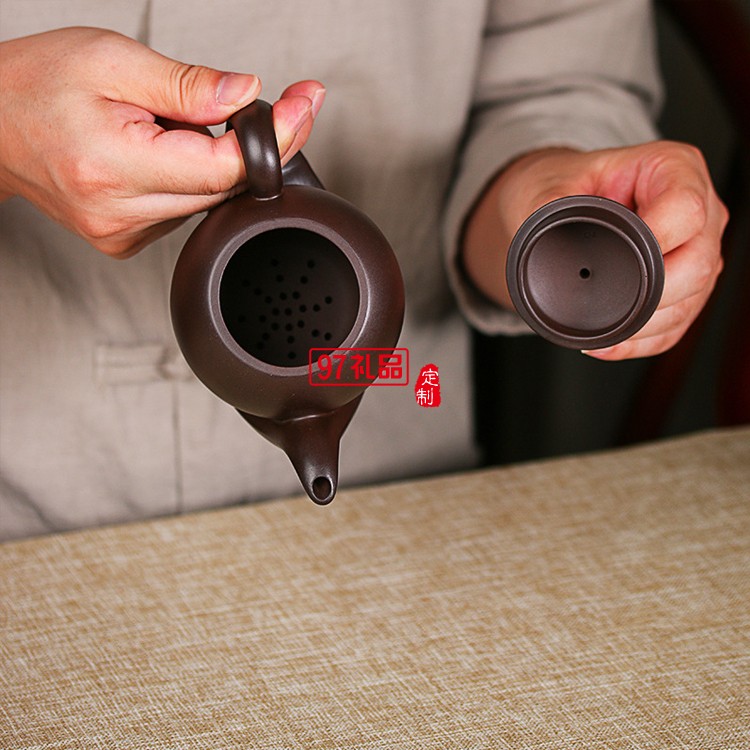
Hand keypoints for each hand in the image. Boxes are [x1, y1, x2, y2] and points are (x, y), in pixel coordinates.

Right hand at [0, 27, 324, 257]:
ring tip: (175, 123)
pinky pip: (185, 209)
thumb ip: (188, 85)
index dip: (274, 137)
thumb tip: (247, 95)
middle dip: (256, 145)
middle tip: (273, 106)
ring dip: (215, 160)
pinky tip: (166, 152)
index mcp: (115, 168)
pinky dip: (192, 178)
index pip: (225, 168)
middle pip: (224, 188)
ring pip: (208, 200)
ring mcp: (125, 233)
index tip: (304, 106)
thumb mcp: (112, 60)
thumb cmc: (35, 85)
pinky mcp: (128, 239)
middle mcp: (122, 214)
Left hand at [461, 142, 727, 358]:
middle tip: (602, 303)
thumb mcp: (545, 187)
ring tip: (598, 329)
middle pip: (697, 264)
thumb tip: (549, 247)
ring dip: (642, 326)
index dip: (655, 239)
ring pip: (689, 302)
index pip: (684, 209)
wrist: (557, 205)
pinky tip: (609, 342)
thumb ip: (549, 209)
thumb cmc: (561, 186)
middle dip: (650, 294)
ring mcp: (696, 254)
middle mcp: (697, 212)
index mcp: (672, 169)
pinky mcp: (686, 291)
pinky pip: (674, 327)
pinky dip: (640, 342)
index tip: (615, 260)